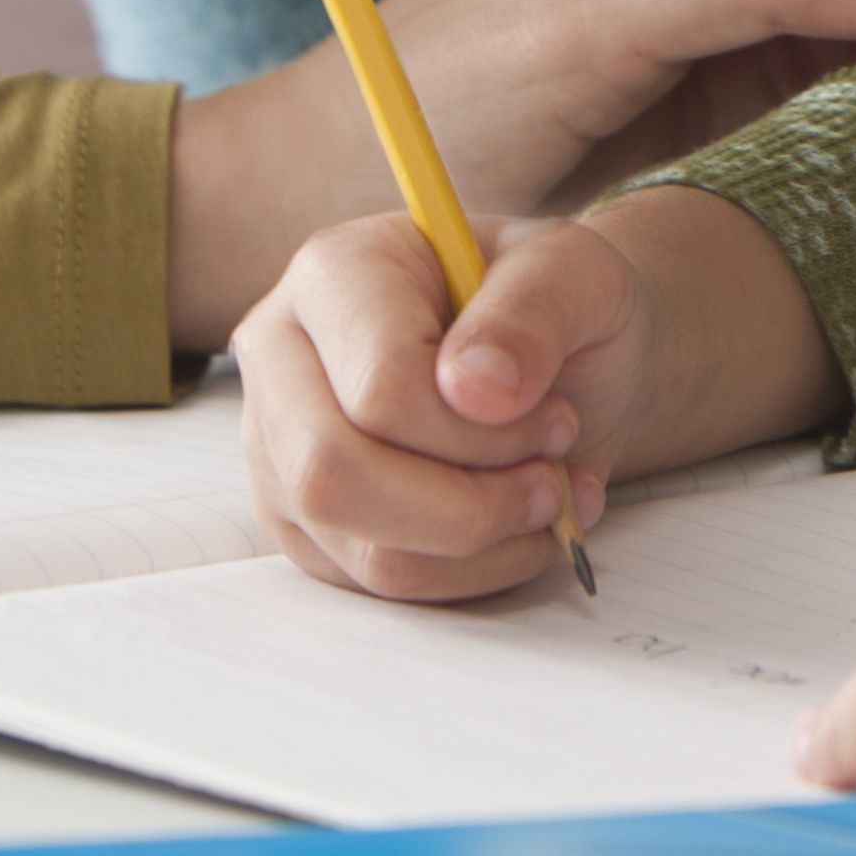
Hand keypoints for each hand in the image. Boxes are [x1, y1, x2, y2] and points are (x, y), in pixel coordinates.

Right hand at [236, 210, 649, 600]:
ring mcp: (279, 443)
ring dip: (478, 546)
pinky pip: (376, 583)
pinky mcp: (302, 517)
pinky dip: (467, 573)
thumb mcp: (576, 272)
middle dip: (469, 507)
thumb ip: (532, 313)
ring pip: (359, 546)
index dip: (482, 431)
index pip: (380, 386)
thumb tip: (474, 388)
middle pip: (334, 474)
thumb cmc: (557, 303)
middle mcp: (282, 354)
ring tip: (544, 500)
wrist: (559, 351)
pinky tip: (514, 525)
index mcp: (335, 272)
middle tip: (551, 484)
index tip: (559, 419)